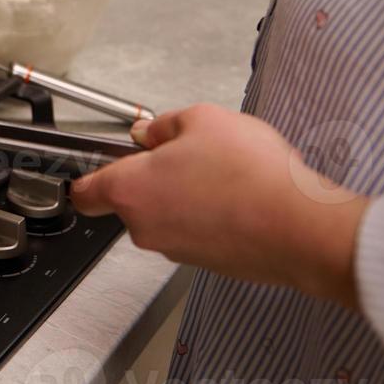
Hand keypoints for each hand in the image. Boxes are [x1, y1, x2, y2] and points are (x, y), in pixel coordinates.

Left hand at [69, 104, 368, 309]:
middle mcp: (145, 228)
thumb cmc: (249, 171)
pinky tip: (241, 196)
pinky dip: (211, 215)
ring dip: (186, 195)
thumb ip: (163, 126)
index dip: (87, 174)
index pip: (84, 192)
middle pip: (132, 199)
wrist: (300, 226)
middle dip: (155, 176)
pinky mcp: (207, 264)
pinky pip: (197, 231)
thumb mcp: (202, 119)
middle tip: (190, 153)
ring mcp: (176, 250)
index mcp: (130, 190)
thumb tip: (147, 135)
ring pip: (168, 214)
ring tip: (226, 173)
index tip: (100, 163)